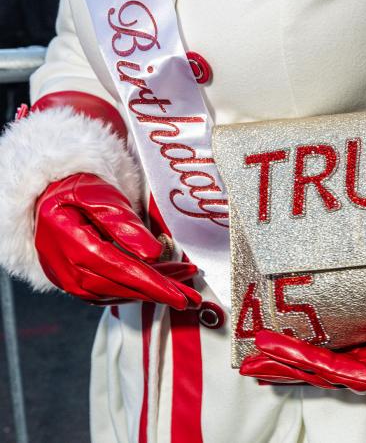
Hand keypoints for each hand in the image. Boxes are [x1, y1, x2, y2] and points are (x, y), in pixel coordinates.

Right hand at [34, 173, 200, 309]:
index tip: (181, 295)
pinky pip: (111, 293)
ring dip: (154, 292)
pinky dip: (138, 290)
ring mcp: (70, 282)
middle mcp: (69, 271)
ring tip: (185, 286)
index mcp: (73, 245)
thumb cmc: (76, 192)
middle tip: (194, 298)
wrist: (46, 199)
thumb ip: (123, 224)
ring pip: (120, 293)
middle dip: (161, 294)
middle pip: (124, 287)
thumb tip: (153, 254)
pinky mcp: (77, 286)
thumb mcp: (99, 196)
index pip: (121, 270)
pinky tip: (160, 284)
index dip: (154, 285)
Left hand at [240, 276, 365, 403]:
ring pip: (326, 366)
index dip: (292, 353)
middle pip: (316, 370)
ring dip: (296, 362)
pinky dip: (319, 355)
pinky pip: (342, 358)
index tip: (261, 342)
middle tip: (247, 361)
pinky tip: (310, 350)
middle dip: (282, 366)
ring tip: (266, 359)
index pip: (325, 364)